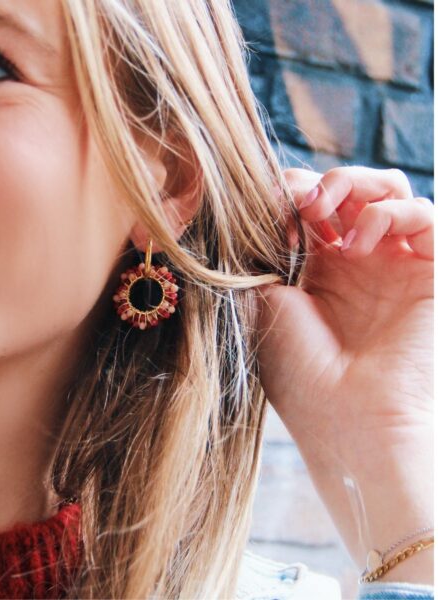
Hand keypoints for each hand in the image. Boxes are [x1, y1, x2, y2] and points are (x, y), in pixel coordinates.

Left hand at [256, 166, 433, 579]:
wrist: (345, 421)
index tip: (267, 205)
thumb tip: (245, 213)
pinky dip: (393, 212)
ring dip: (356, 185)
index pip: (310, 206)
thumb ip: (261, 255)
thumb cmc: (298, 374)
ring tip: (327, 212)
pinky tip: (361, 240)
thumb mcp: (264, 307)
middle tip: (303, 202)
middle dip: (325, 182)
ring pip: (391, 191)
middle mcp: (356, 264)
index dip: (291, 192)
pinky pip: (428, 218)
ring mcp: (394, 267)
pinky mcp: (430, 275)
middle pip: (351, 190)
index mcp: (315, 271)